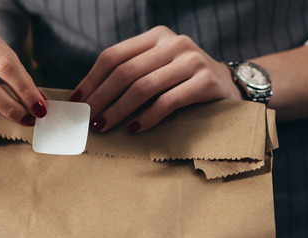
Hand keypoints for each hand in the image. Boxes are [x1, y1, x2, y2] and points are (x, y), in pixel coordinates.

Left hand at [73, 26, 241, 133]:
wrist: (229, 86)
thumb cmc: (182, 82)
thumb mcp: (156, 68)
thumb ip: (130, 74)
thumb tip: (86, 99)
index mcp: (155, 37)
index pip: (114, 56)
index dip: (92, 80)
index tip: (77, 101)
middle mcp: (173, 43)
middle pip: (125, 72)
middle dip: (101, 98)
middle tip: (88, 119)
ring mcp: (191, 60)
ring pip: (143, 87)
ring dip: (118, 110)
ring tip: (103, 126)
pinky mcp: (205, 81)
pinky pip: (167, 102)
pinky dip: (146, 118)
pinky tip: (133, 130)